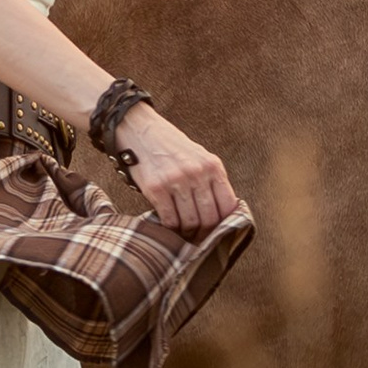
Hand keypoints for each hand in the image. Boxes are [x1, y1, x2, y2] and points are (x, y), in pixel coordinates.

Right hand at [113, 107, 239, 236]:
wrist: (139, 130)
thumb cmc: (170, 148)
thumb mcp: (199, 157)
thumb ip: (212, 181)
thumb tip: (223, 216)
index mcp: (212, 165)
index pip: (228, 207)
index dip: (224, 225)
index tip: (217, 232)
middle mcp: (197, 172)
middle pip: (209, 219)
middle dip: (204, 233)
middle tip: (197, 237)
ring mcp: (176, 180)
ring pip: (190, 222)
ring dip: (186, 233)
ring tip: (183, 232)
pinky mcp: (156, 188)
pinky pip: (169, 220)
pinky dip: (170, 229)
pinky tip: (168, 225)